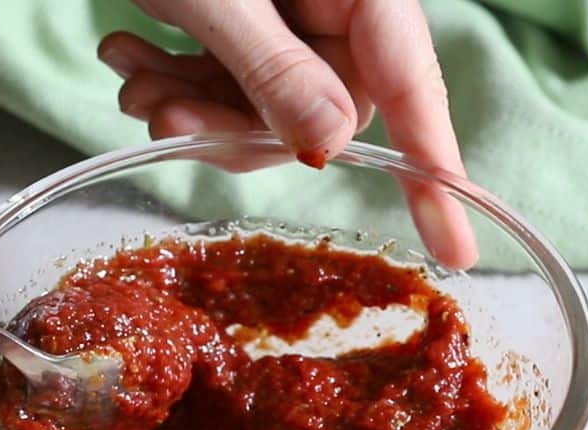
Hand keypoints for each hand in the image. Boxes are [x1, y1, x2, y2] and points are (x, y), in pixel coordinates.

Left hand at [99, 0, 476, 267]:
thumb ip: (272, 68)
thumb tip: (333, 144)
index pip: (413, 90)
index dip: (434, 173)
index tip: (459, 248)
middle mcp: (338, 4)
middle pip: (322, 112)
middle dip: (235, 129)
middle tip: (164, 114)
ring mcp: (295, 14)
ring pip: (266, 109)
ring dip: (190, 107)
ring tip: (131, 74)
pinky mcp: (250, 21)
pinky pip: (232, 82)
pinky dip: (175, 80)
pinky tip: (128, 54)